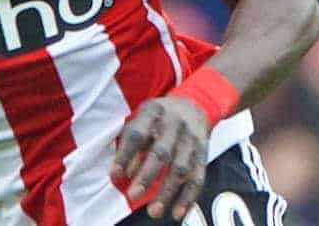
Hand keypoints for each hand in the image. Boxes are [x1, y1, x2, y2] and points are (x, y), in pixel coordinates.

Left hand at [110, 96, 210, 220]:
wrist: (194, 105)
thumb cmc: (157, 118)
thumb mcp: (141, 120)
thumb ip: (131, 145)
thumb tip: (122, 175)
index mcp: (153, 111)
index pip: (137, 134)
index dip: (125, 155)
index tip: (114, 175)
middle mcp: (175, 124)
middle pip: (161, 152)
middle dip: (146, 176)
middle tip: (132, 196)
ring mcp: (192, 139)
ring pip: (181, 169)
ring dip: (167, 192)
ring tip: (154, 212)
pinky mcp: (204, 153)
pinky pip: (198, 178)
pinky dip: (187, 198)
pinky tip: (177, 213)